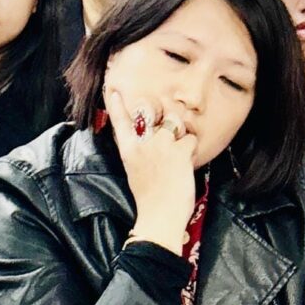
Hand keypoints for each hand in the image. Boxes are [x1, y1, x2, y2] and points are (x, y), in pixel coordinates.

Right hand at [105, 79, 196, 252]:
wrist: (160, 215)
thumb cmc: (150, 197)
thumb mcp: (135, 171)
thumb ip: (140, 151)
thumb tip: (152, 137)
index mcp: (128, 150)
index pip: (120, 122)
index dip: (116, 105)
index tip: (112, 90)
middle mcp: (143, 144)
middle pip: (156, 114)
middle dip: (167, 118)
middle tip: (170, 134)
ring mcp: (161, 145)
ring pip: (176, 122)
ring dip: (182, 135)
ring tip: (179, 155)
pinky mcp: (179, 151)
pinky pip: (191, 138)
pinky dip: (192, 149)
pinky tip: (186, 164)